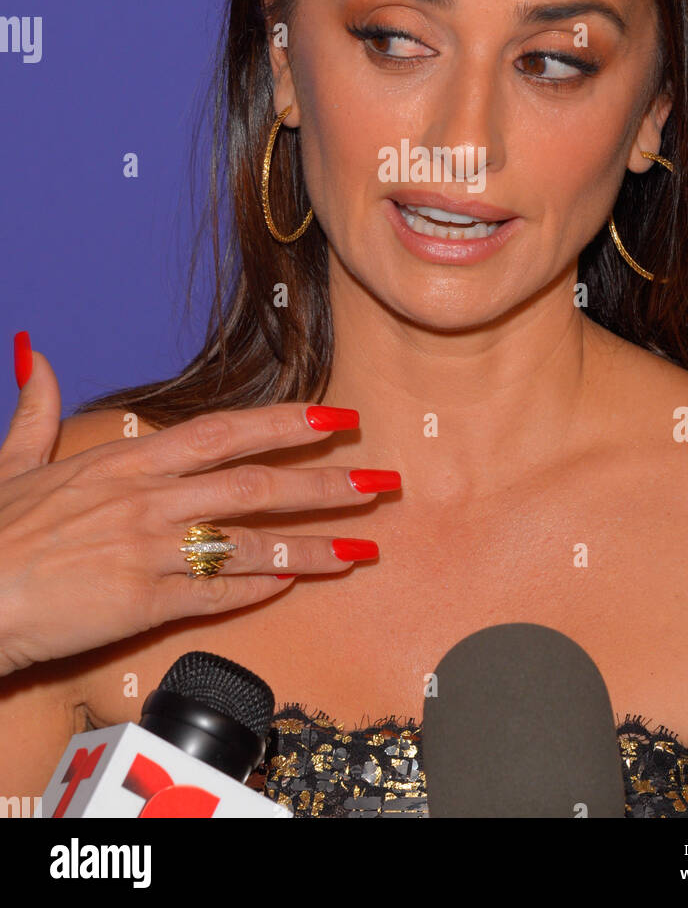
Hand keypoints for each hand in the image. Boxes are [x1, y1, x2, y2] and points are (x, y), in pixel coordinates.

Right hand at [0, 342, 395, 674]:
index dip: (286, 423)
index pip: (224, 432)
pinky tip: (294, 584)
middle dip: (325, 483)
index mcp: (124, 460)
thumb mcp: (12, 460)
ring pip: (249, 543)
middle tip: (380, 482)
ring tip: (362, 547)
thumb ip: (35, 408)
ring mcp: (148, 551)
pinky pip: (215, 595)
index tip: (336, 418)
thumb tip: (34, 355)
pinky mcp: (140, 603)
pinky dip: (257, 588)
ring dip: (312, 545)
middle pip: (255, 485)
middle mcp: (146, 499)